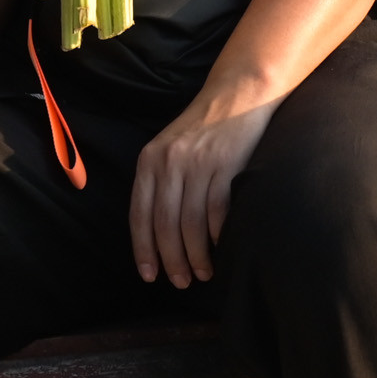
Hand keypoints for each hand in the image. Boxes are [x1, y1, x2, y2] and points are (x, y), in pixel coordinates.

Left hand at [129, 91, 281, 288]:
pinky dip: (219, 236)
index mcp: (149, 160)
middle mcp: (170, 162)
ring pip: (191, 223)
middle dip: (172, 259)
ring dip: (197, 255)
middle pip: (165, 224)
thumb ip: (160, 184)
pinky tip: (221, 248)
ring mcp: (198, 163)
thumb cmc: (202, 130)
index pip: (139, 214)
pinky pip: (218, 211)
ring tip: (204, 273)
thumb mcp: (169, 150)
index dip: (143, 249)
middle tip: (181, 282)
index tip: (149, 275)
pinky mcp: (226, 164)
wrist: (237, 95)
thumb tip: (157, 235)